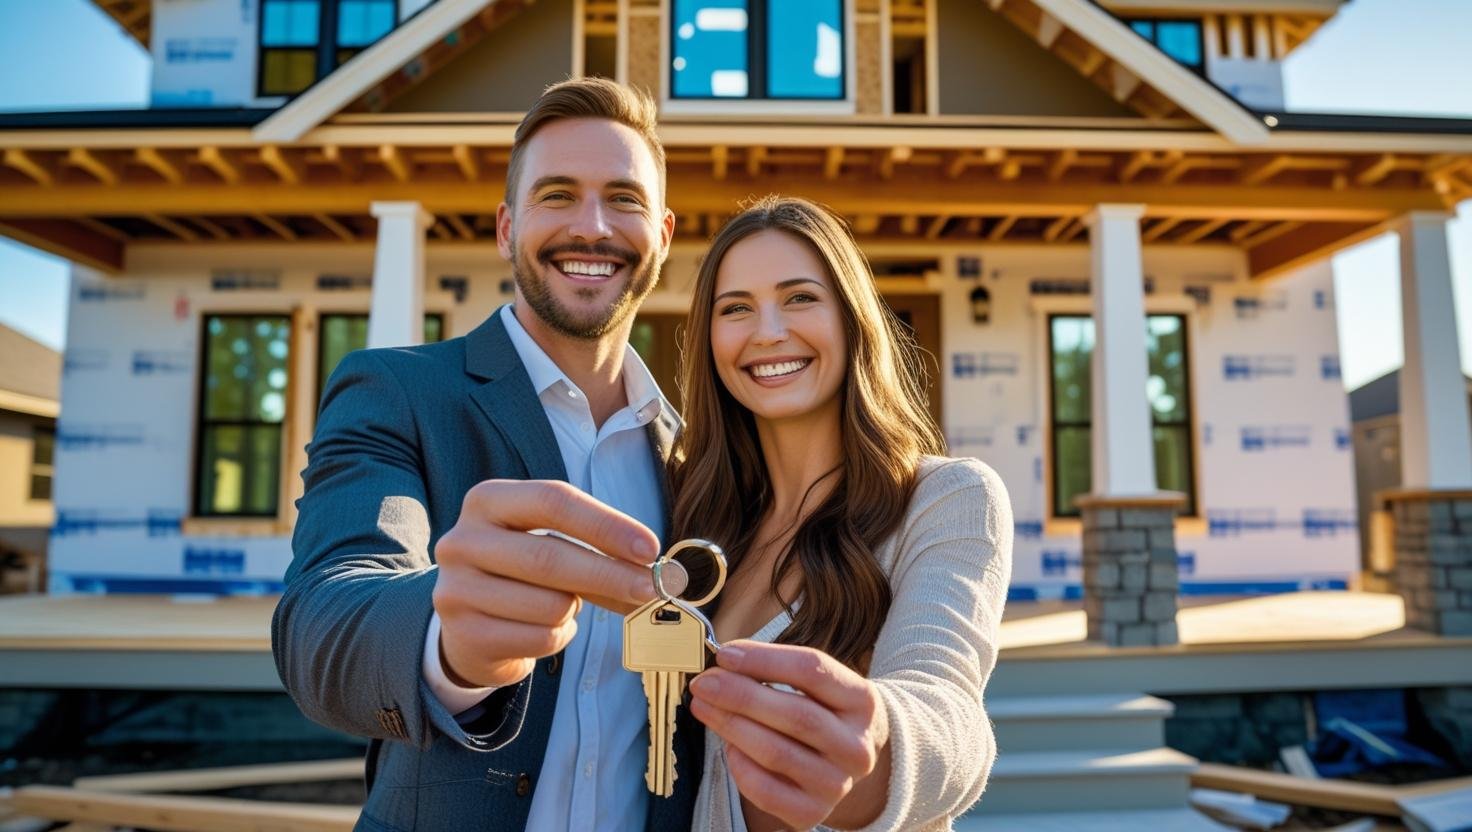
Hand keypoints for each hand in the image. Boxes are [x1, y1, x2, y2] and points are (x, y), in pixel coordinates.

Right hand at [432, 479, 659, 687]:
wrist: (466, 626)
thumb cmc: (522, 575)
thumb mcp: (550, 545)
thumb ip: (597, 552)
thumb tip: (658, 573)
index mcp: (487, 501)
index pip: (553, 501)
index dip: (606, 524)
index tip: (649, 548)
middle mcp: (462, 540)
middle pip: (550, 555)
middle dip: (610, 574)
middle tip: (651, 588)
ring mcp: (457, 589)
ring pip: (550, 604)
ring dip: (575, 611)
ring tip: (561, 607)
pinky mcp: (464, 634)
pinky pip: (540, 638)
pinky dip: (559, 637)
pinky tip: (541, 629)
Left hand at [689, 641, 889, 830]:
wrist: (847, 758)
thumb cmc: (822, 711)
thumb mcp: (816, 685)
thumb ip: (776, 669)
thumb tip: (725, 663)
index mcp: (862, 702)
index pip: (812, 670)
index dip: (764, 660)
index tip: (726, 655)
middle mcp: (856, 746)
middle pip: (794, 715)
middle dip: (740, 696)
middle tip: (704, 683)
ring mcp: (837, 784)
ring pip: (775, 753)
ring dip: (731, 726)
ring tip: (704, 707)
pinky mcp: (813, 812)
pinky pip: (765, 791)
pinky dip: (739, 766)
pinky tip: (728, 746)